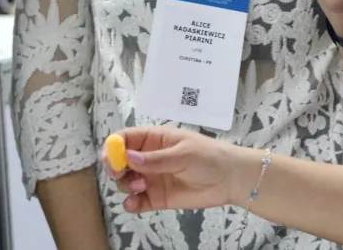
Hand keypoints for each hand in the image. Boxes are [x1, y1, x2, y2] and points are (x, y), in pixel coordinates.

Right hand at [103, 126, 238, 212]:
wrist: (231, 180)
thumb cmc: (209, 158)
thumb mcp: (183, 154)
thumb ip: (155, 159)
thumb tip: (127, 157)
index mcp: (156, 140)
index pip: (126, 138)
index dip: (114, 147)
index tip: (111, 159)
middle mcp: (150, 158)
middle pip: (120, 162)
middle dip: (116, 168)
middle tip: (121, 175)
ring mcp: (152, 178)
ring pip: (125, 182)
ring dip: (126, 185)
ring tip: (141, 186)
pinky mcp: (157, 198)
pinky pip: (136, 202)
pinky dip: (130, 203)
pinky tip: (134, 203)